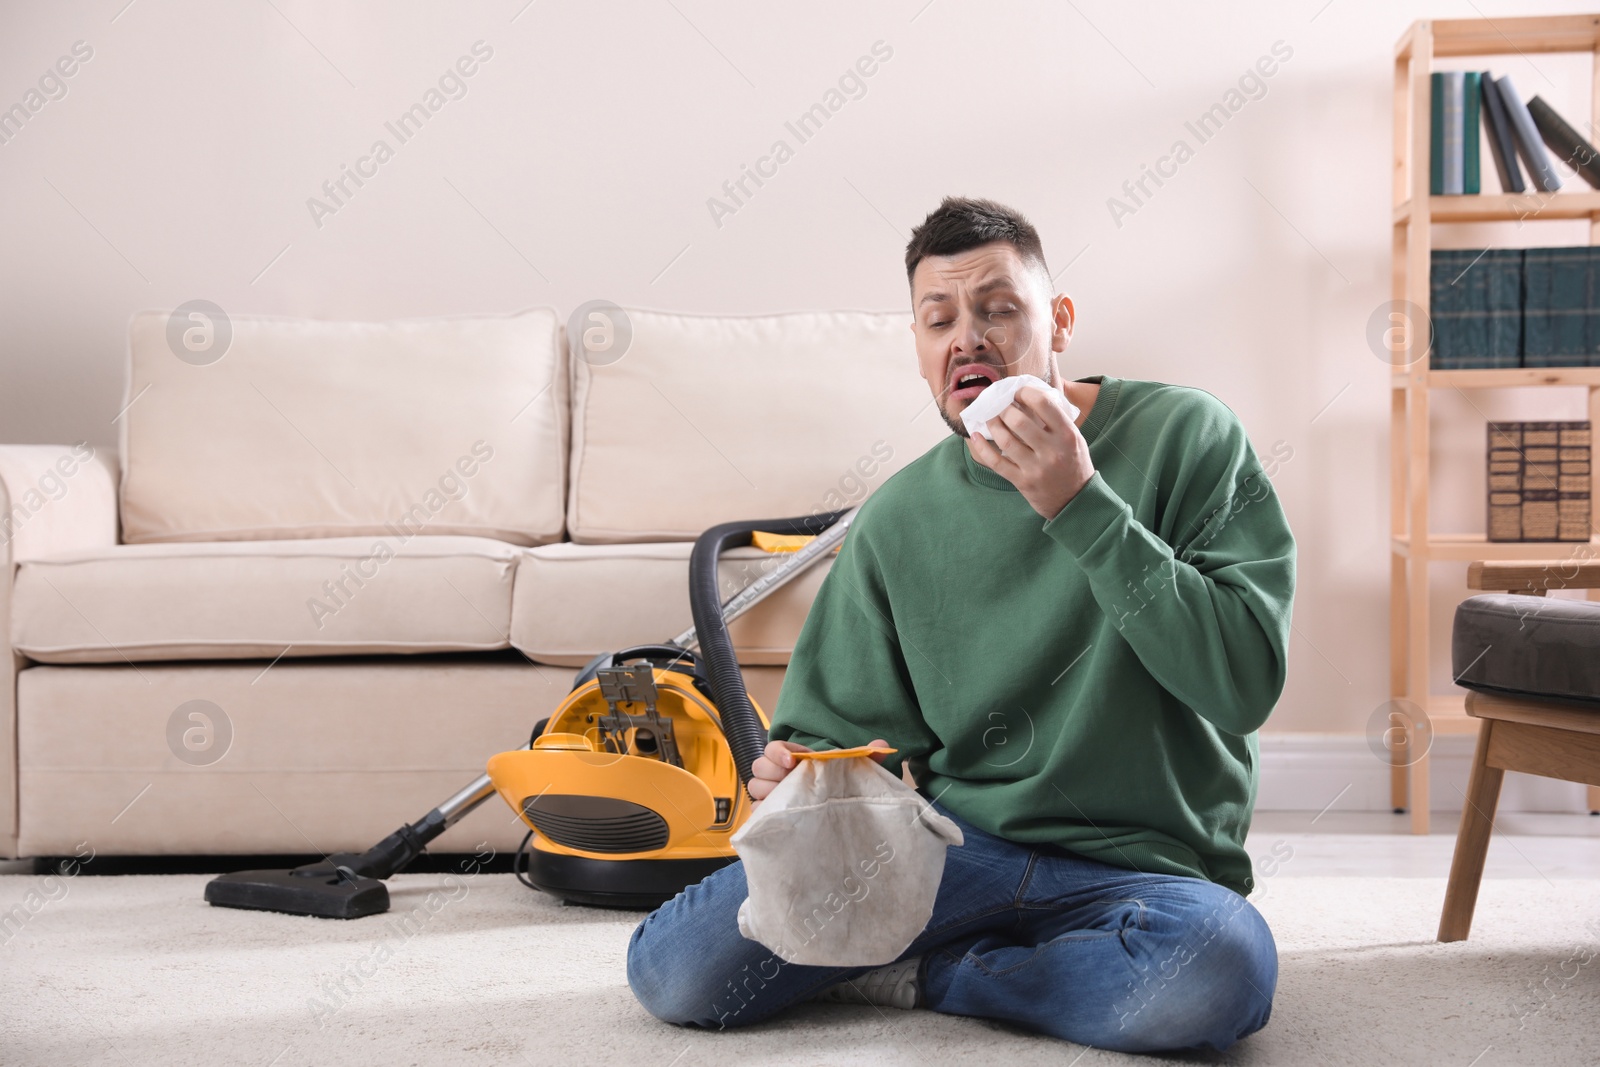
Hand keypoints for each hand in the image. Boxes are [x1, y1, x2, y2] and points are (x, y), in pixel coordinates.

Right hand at [748, 738, 891, 809]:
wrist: (840, 817)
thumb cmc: (841, 790)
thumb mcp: (854, 772)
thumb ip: (867, 756)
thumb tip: (882, 745)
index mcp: (794, 760)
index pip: (775, 749)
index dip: (779, 752)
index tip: (793, 760)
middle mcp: (779, 776)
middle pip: (760, 766)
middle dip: (773, 771)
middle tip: (790, 780)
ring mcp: (773, 795)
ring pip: (756, 787)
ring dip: (769, 791)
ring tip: (789, 799)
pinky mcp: (771, 815)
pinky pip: (757, 811)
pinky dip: (765, 812)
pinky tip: (781, 815)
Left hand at [966, 385, 1092, 519]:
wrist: (1075, 499)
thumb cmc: (1073, 463)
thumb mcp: (1074, 438)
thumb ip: (1056, 419)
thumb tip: (1028, 395)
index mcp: (1067, 434)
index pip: (1043, 403)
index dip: (1025, 392)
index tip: (1017, 392)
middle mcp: (1052, 451)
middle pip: (1018, 421)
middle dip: (1004, 409)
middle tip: (1000, 405)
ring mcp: (1036, 468)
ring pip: (1005, 440)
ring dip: (993, 424)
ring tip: (990, 417)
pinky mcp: (1022, 482)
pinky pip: (996, 463)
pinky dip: (982, 447)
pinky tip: (976, 436)